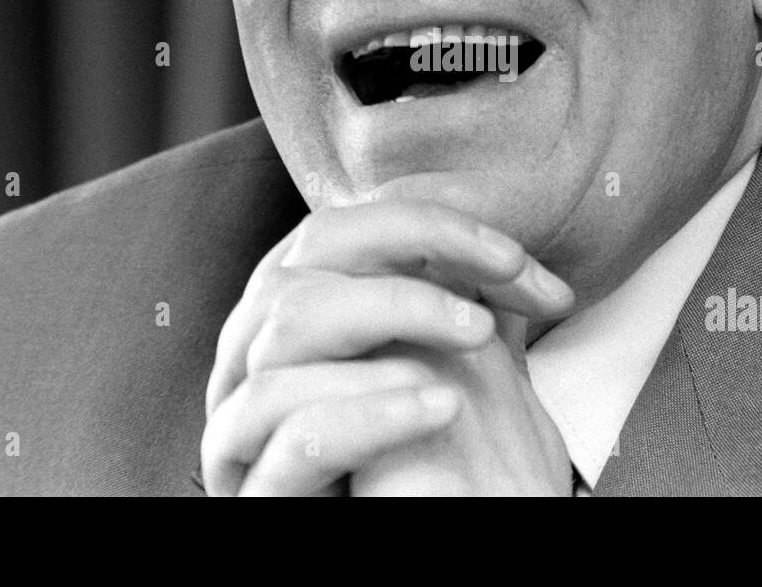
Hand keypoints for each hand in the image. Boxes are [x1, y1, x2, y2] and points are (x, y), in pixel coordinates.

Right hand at [201, 200, 573, 495]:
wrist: (426, 538)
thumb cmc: (427, 471)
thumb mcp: (444, 372)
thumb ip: (453, 309)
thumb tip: (498, 250)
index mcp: (299, 317)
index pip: (345, 229)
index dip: (431, 224)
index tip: (515, 259)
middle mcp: (257, 357)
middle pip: (308, 255)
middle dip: (416, 248)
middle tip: (505, 276)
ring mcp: (247, 421)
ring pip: (288, 327)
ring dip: (395, 312)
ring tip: (476, 338)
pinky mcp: (258, 492)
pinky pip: (296, 433)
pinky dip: (373, 409)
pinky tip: (442, 406)